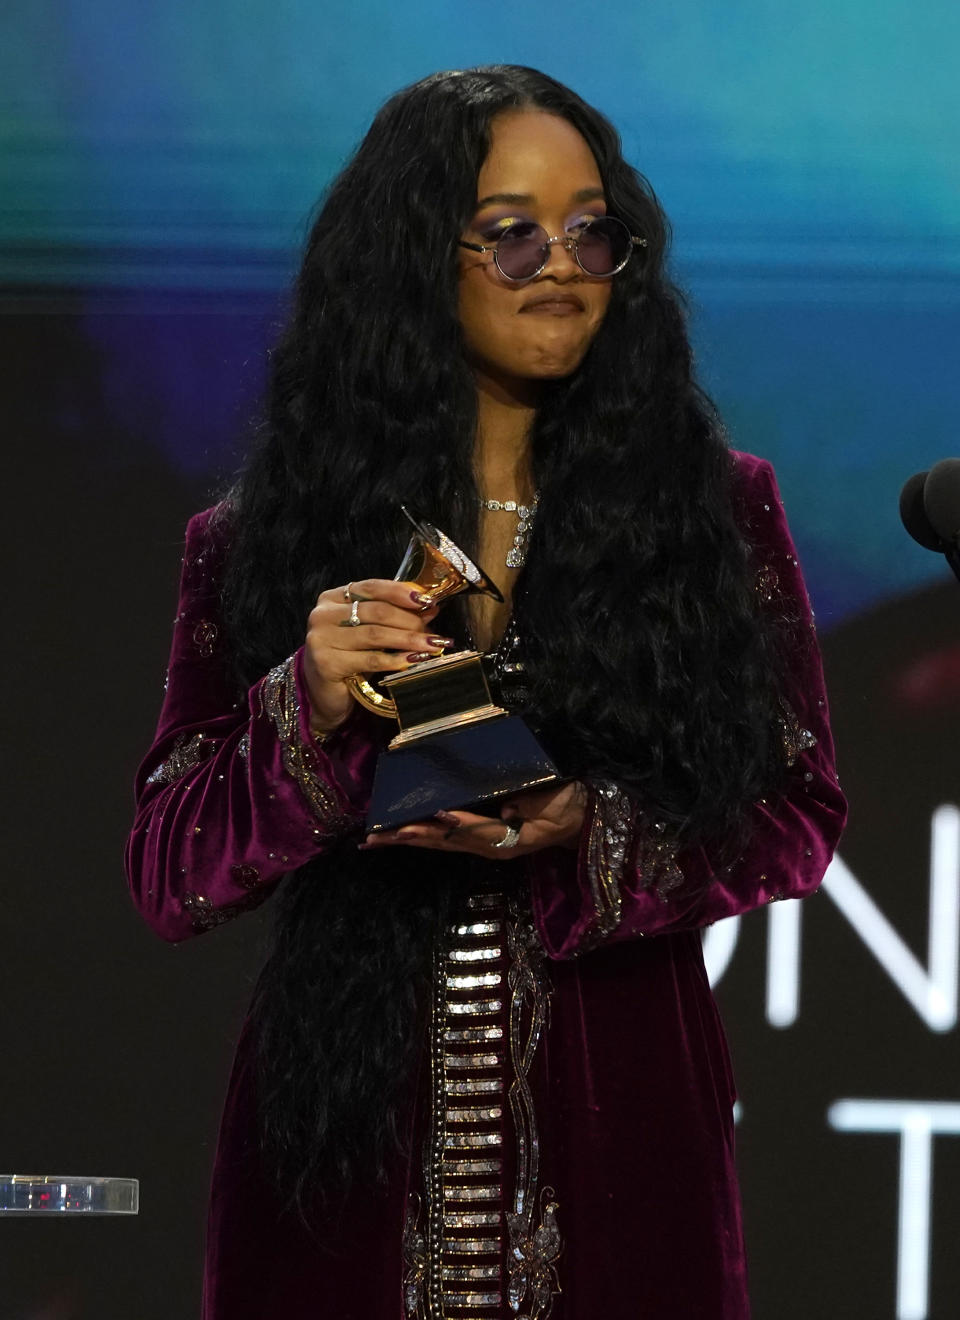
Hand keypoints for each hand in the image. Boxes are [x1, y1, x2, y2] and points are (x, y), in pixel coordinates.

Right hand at [303, 578, 448, 733]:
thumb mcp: (370, 631)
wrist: (321, 694)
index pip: (372, 587)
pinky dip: (396, 659)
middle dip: (410, 620)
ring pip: (376, 634)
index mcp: (333, 598)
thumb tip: (430, 608)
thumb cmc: (348, 658)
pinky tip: (413, 660)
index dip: (402, 592)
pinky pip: (371, 659)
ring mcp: (322, 638)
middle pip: (377, 611)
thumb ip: (394, 616)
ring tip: (432, 645)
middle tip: (433, 631)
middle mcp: (323, 615)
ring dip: (409, 639)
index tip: (428, 601)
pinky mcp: (327, 663)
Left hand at [360, 782, 586, 858]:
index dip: (456, 823)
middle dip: (410, 837)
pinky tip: (402, 834)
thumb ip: (528, 807)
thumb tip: (504, 809)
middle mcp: (491, 845)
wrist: (581, 820)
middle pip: (445, 841)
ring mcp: (486, 845)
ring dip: (407, 841)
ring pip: (440, 843)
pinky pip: (447, 839)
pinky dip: (423, 836)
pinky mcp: (483, 840)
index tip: (433, 815)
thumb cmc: (568, 806)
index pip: (476, 830)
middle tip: (377, 837)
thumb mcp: (552, 804)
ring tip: (375, 840)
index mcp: (509, 837)